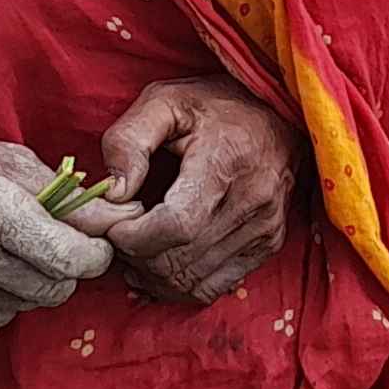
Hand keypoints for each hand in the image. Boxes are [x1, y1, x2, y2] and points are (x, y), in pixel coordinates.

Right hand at [0, 113, 112, 330]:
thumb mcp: (12, 160)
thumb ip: (69, 200)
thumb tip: (124, 219)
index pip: (71, 260)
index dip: (96, 253)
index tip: (94, 238)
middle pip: (55, 289)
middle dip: (68, 267)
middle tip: (55, 240)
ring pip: (28, 305)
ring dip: (35, 281)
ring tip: (14, 247)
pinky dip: (4, 296)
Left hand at [70, 76, 296, 304]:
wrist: (278, 111)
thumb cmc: (214, 104)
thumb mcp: (163, 101)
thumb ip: (128, 141)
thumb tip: (112, 194)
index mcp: (227, 162)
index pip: (175, 226)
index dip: (131, 236)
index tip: (110, 221)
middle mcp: (253, 201)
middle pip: (178, 259)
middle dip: (133, 254)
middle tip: (116, 231)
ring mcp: (265, 228)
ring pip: (191, 280)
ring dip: (150, 273)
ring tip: (133, 245)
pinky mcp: (267, 244)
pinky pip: (211, 287)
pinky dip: (176, 283)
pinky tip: (159, 260)